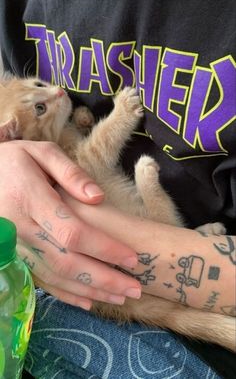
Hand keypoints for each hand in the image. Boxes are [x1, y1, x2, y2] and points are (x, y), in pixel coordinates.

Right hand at [0, 140, 140, 308]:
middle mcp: (23, 229)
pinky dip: (65, 293)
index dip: (103, 248)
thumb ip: (70, 173)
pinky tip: (87, 301)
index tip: (131, 258)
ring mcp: (18, 246)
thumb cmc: (15, 160)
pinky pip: (41, 278)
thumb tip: (98, 197)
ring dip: (89, 290)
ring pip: (56, 275)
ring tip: (119, 298)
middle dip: (104, 278)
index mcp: (32, 200)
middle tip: (135, 289)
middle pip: (67, 261)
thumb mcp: (42, 152)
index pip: (73, 231)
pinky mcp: (17, 254)